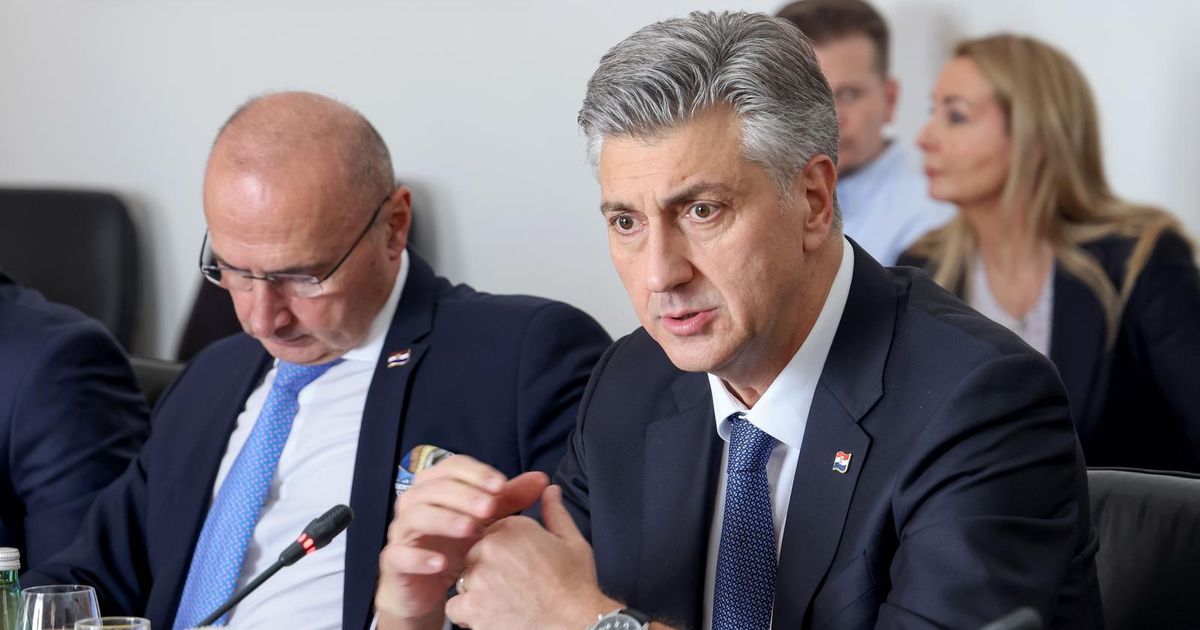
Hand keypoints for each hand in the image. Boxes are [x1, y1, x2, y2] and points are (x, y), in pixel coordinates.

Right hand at [375, 455, 548, 629]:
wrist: (427, 585)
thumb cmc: (455, 544)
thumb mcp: (486, 520)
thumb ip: (510, 498)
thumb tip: (541, 480)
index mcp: (435, 485)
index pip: (452, 466)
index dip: (476, 473)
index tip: (502, 484)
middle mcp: (414, 502)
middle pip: (434, 487)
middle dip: (464, 495)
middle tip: (490, 507)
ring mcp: (401, 531)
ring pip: (416, 515)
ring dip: (445, 520)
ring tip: (471, 529)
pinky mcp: (394, 560)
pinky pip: (401, 555)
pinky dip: (421, 557)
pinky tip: (443, 562)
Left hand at [445, 485, 617, 629]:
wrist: (575, 623)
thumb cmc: (576, 586)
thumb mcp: (572, 542)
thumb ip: (554, 512)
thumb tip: (550, 490)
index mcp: (513, 528)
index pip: (490, 531)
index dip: (502, 550)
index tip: (516, 565)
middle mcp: (491, 547)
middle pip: (474, 554)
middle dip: (487, 567)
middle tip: (512, 584)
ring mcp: (479, 577)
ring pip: (464, 579)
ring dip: (478, 589)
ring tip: (506, 600)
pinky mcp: (472, 606)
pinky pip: (456, 605)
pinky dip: (468, 613)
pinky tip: (493, 614)